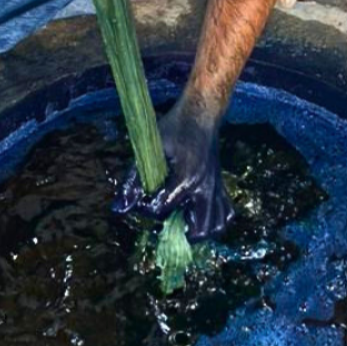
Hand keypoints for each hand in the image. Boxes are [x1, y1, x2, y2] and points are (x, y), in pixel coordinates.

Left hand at [113, 103, 234, 240]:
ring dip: (200, 231)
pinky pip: (227, 212)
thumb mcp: (150, 150)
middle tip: (166, 221)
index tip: (139, 200)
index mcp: (185, 178)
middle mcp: (205, 187)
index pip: (161, 211)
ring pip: (217, 225)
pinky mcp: (221, 185)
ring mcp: (216, 187)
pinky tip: (199, 216)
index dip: (145, 209)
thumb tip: (119, 208)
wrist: (201, 113)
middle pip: (199, 230)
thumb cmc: (174, 128)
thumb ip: (133, 181)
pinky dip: (215, 221)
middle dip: (179, 232)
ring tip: (183, 223)